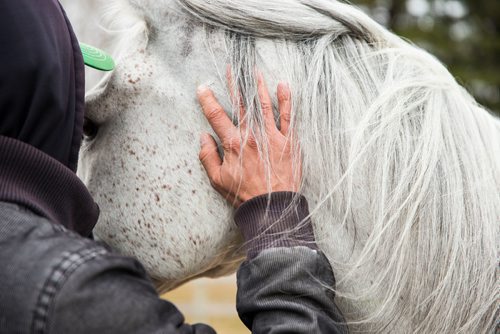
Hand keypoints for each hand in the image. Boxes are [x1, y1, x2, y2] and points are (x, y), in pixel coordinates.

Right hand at [197, 72, 300, 206]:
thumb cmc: (244, 195)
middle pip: (241, 104)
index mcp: (233, 144)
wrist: (272, 206)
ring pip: (263, 105)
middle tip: (231, 68)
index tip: (202, 88)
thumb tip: (202, 137)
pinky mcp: (288, 141)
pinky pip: (287, 117)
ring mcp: (271, 136)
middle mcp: (252, 136)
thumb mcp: (218, 180)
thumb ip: (207, 157)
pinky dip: (286, 100)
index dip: (207, 100)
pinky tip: (283, 85)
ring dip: (258, 86)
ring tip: (254, 71)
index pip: (216, 116)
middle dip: (234, 84)